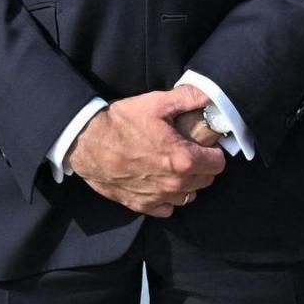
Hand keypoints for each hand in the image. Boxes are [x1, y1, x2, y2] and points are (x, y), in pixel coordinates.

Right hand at [66, 85, 226, 216]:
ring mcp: (157, 197)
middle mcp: (174, 184)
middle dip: (202, 167)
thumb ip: (188, 98)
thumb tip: (210, 95)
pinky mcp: (140, 205)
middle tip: (189, 151)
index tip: (205, 144)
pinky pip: (166, 208)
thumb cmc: (121, 122)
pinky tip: (159, 182)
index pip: (218, 164)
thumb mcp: (156, 103)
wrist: (86, 142)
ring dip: (186, 183)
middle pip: (205, 181)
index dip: (213, 151)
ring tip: (174, 167)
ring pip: (188, 196)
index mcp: (183, 159)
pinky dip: (167, 199)